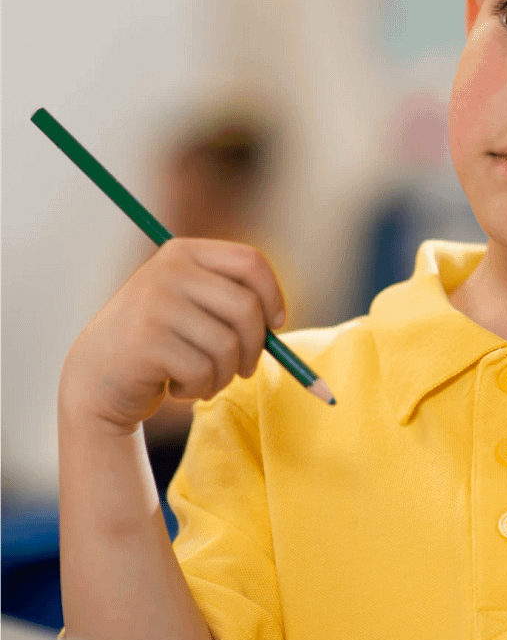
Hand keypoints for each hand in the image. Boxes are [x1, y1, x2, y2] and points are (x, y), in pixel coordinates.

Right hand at [59, 238, 285, 435]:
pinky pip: (203, 370)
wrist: (95, 377)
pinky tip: (179, 386)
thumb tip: (277, 320)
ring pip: (227, 345)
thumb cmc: (160, 342)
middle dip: (255, 346)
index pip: (250, 261)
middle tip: (246, 368)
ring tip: (208, 379)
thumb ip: (231, 299)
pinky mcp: (146, 341)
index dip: (272, 295)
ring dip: (225, 373)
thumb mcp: (191, 305)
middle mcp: (168, 270)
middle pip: (246, 307)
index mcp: (184, 253)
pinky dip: (201, 387)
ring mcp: (154, 304)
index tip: (276, 324)